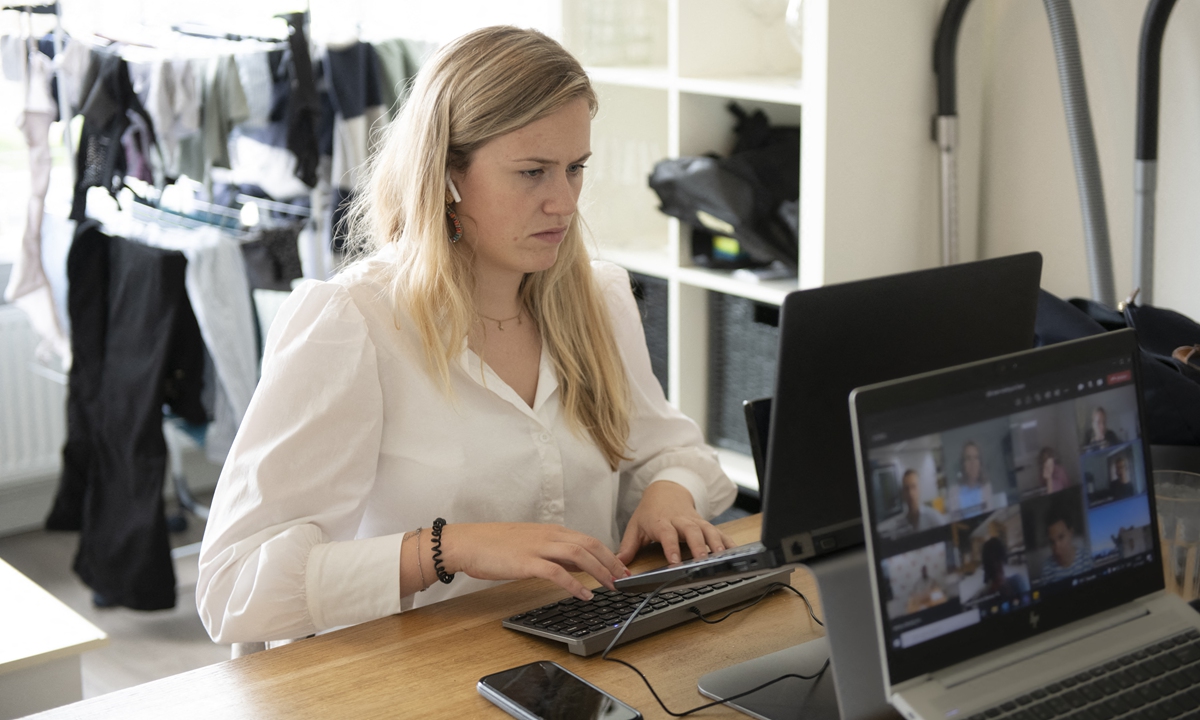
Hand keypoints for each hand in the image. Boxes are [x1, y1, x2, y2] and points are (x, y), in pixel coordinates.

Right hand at [437, 523, 628, 600]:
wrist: (467, 543)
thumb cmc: (494, 545)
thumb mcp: (530, 544)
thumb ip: (553, 553)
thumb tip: (575, 566)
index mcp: (551, 531)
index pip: (588, 540)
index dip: (609, 554)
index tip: (622, 568)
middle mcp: (549, 535)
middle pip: (590, 545)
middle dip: (612, 562)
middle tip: (626, 578)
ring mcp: (538, 547)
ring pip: (579, 555)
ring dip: (600, 572)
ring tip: (612, 586)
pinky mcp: (527, 562)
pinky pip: (557, 573)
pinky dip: (575, 584)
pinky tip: (585, 595)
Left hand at [616, 481, 735, 565]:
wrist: (666, 491)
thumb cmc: (650, 512)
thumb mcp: (635, 526)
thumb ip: (628, 546)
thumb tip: (617, 565)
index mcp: (662, 522)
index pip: (667, 535)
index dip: (671, 548)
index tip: (674, 562)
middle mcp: (681, 521)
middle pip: (692, 532)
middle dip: (698, 546)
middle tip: (702, 561)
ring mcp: (695, 522)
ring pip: (708, 531)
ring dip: (715, 544)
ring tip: (721, 557)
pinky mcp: (705, 524)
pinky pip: (719, 532)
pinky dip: (727, 541)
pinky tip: (734, 552)